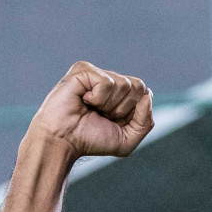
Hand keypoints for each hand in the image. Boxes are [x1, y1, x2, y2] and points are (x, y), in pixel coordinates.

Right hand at [26, 61, 154, 158]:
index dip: (133, 112)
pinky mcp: (83, 70)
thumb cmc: (91, 140)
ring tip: (91, 108)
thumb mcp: (126, 139)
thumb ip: (145, 122)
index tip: (113, 121)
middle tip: (101, 115)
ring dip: (109, 105)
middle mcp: (109, 80)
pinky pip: (107, 82)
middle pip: (138, 86)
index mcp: (120, 94)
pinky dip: (98, 98)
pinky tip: (83, 100)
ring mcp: (96, 73)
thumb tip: (148, 96)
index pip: (144, 92)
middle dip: (123, 109)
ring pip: (124, 84)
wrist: (63, 141)